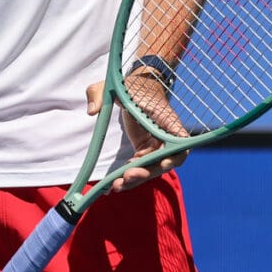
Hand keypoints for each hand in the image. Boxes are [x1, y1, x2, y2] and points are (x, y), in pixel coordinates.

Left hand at [92, 77, 185, 192]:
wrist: (136, 86)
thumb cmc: (129, 84)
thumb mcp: (112, 85)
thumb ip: (99, 94)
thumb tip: (92, 111)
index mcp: (165, 118)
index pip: (179, 139)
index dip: (175, 154)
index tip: (162, 164)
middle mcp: (165, 134)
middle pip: (164, 161)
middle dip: (147, 172)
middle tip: (126, 177)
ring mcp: (156, 144)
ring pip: (151, 168)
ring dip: (136, 179)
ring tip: (114, 186)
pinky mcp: (145, 148)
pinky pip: (140, 166)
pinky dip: (128, 176)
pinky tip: (112, 185)